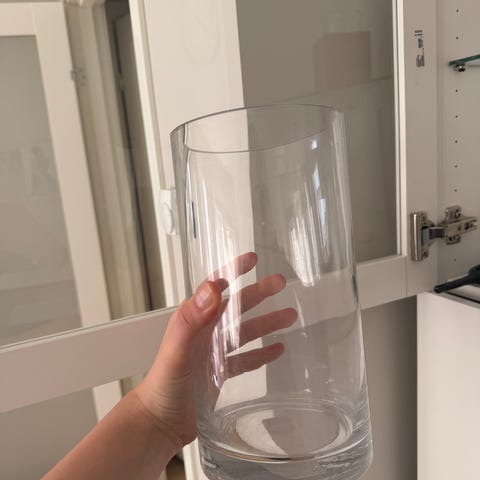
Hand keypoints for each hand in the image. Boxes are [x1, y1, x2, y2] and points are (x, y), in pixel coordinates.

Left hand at [133, 252, 295, 449]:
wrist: (159, 423)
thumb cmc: (163, 385)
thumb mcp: (178, 350)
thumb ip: (192, 320)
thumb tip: (213, 288)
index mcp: (193, 319)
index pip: (215, 287)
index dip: (233, 272)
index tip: (252, 259)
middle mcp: (205, 332)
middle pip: (237, 307)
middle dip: (259, 293)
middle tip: (281, 283)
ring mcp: (213, 353)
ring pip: (245, 332)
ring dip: (266, 323)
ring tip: (290, 315)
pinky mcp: (220, 373)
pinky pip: (245, 359)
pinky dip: (261, 353)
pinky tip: (278, 349)